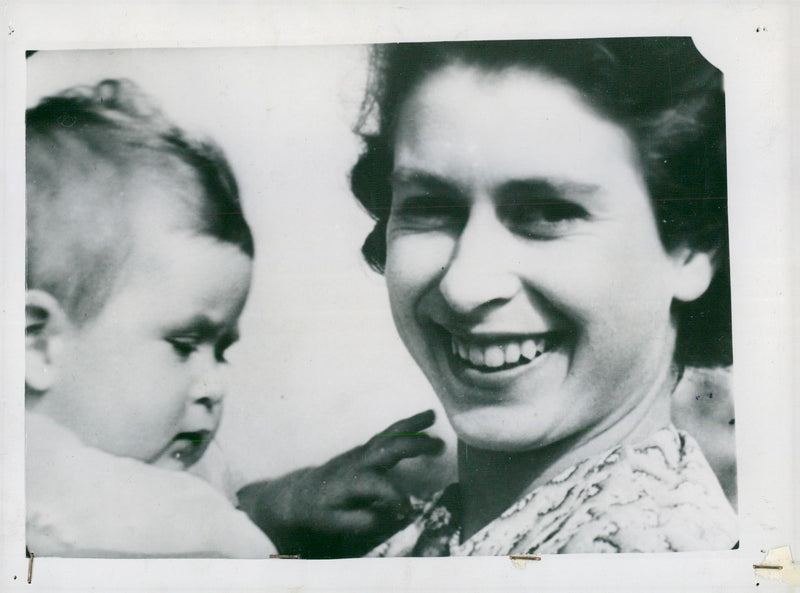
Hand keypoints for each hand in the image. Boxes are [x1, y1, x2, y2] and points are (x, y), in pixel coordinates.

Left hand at [238, 410, 443, 557]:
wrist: (303, 491)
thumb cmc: (320, 510)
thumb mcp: (336, 522)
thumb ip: (363, 520)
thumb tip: (391, 516)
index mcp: (351, 480)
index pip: (378, 485)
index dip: (396, 496)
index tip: (410, 509)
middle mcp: (359, 460)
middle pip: (388, 448)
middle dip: (414, 445)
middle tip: (439, 447)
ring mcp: (364, 451)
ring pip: (390, 434)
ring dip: (412, 425)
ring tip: (433, 416)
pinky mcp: (368, 448)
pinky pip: (390, 433)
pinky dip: (408, 424)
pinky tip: (425, 419)